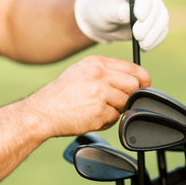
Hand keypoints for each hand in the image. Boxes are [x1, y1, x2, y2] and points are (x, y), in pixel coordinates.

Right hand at [22, 55, 150, 136]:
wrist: (42, 112)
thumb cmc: (61, 94)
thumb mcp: (81, 72)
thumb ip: (105, 72)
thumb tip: (132, 80)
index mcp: (96, 63)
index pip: (133, 69)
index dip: (142, 80)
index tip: (143, 87)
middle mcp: (99, 75)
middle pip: (134, 86)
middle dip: (129, 96)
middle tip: (114, 102)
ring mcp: (100, 94)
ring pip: (125, 103)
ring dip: (115, 110)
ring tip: (97, 109)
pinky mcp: (99, 112)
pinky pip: (115, 118)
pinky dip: (106, 121)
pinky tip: (90, 117)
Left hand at [73, 0, 168, 50]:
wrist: (102, 23)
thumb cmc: (100, 10)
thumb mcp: (104, 10)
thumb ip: (115, 10)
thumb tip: (127, 12)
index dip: (145, 3)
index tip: (138, 16)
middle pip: (156, 6)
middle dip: (149, 23)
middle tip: (137, 35)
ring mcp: (153, 7)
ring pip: (162, 19)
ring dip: (153, 33)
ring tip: (142, 45)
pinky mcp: (155, 21)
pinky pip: (162, 30)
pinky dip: (155, 40)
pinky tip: (145, 47)